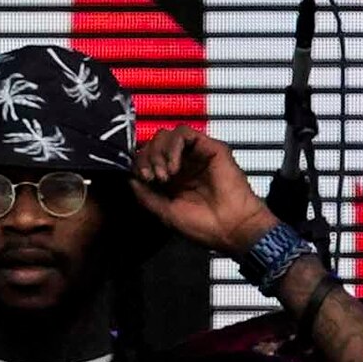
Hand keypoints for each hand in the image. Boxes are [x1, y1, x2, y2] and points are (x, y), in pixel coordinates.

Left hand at [134, 123, 275, 255]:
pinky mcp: (210, 148)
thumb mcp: (166, 213)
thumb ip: (146, 196)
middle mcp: (184, 165)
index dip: (139, 165)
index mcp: (173, 181)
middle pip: (154, 144)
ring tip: (165, 175)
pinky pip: (184, 132)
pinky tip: (175, 167)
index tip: (142, 179)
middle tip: (153, 177)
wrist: (232, 228)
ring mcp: (197, 155)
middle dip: (147, 158)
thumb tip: (130, 179)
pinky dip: (174, 147)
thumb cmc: (205, 227)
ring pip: (167, 135)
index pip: (148, 160)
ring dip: (159, 152)